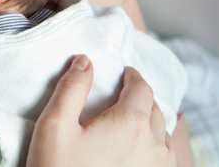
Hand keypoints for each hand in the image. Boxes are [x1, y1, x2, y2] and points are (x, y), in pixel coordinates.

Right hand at [27, 55, 173, 166]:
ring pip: (162, 136)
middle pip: (154, 109)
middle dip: (140, 100)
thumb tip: (84, 61)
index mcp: (131, 123)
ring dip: (149, 125)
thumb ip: (71, 90)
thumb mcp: (54, 129)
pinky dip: (154, 149)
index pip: (141, 87)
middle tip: (122, 100)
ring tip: (129, 127)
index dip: (132, 77)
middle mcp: (154, 145)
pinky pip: (164, 160)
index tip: (124, 76)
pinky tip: (137, 154)